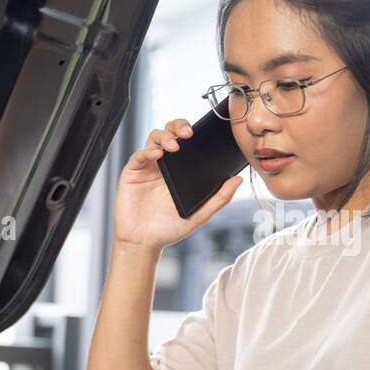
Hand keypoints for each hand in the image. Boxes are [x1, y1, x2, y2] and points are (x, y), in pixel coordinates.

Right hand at [112, 118, 243, 254]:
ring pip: (154, 138)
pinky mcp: (132, 173)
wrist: (144, 243)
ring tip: (174, 146)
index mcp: (180, 170)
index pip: (186, 141)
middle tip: (188, 133)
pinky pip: (139, 155)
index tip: (204, 133)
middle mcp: (163, 165)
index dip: (193, 131)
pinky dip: (148, 151)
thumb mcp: (200, 214)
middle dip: (178, 126)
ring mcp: (147, 167)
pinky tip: (158, 156)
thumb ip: (219, 198)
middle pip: (169, 132)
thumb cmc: (169, 229)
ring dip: (164, 137)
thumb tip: (238, 180)